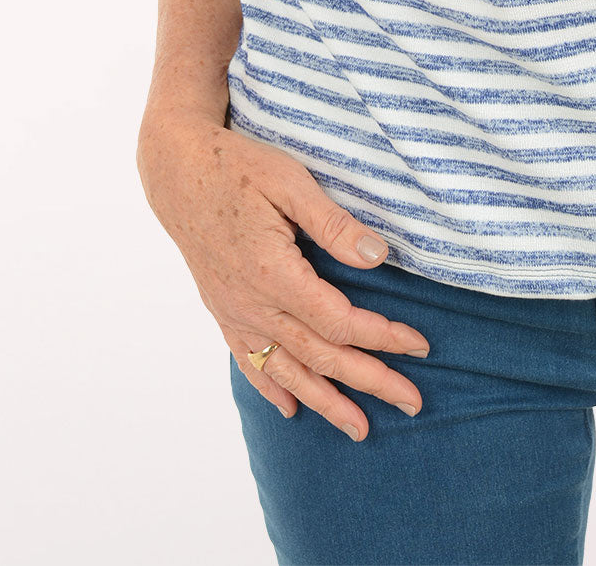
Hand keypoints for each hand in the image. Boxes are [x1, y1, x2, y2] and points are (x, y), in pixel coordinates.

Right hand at [136, 113, 429, 439]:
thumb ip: (334, 223)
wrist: (176, 170)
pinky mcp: (222, 309)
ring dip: (326, 402)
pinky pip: (249, 360)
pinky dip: (272, 388)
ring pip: (286, 370)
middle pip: (320, 356)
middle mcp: (252, 303)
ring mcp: (234, 312)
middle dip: (369, 381)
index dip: (382, 337)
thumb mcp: (290, 182)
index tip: (419, 346)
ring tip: (360, 429)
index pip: (340, 321)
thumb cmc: (237, 167)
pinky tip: (290, 409)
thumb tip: (379, 257)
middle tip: (412, 402)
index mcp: (273, 272)